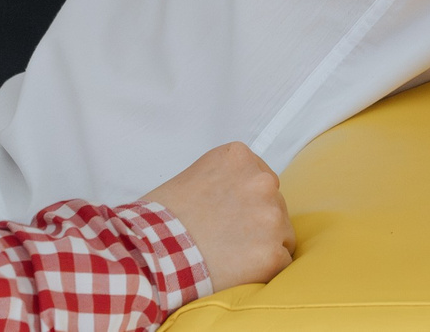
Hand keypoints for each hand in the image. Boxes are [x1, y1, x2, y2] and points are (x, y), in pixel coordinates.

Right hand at [141, 142, 293, 293]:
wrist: (147, 254)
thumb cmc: (160, 219)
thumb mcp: (194, 177)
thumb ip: (226, 180)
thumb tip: (240, 196)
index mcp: (240, 158)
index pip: (260, 180)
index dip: (245, 203)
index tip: (229, 217)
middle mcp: (262, 182)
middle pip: (274, 205)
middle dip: (256, 223)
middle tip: (226, 240)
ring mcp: (270, 217)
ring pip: (282, 234)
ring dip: (262, 246)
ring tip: (228, 256)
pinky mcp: (271, 254)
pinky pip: (281, 263)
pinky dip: (263, 271)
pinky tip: (236, 271)